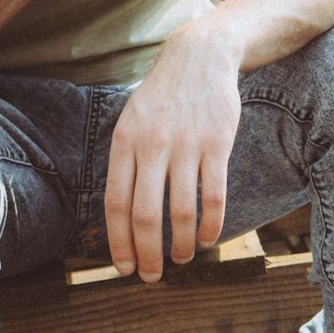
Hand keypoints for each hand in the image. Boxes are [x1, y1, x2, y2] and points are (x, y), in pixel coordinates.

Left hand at [105, 30, 241, 282]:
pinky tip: (207, 239)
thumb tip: (119, 215)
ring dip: (180, 246)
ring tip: (181, 259)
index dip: (119, 241)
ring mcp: (186, 144)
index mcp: (124, 141)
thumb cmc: (162, 96)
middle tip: (151, 276)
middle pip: (145, 215)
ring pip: (180, 211)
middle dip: (147, 254)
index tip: (123, 267)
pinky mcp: (218, 143)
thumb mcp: (131, 120)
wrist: (200, 55)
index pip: (116, 203)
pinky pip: (214, 196)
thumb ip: (125, 162)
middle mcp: (152, 145)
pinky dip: (210, 226)